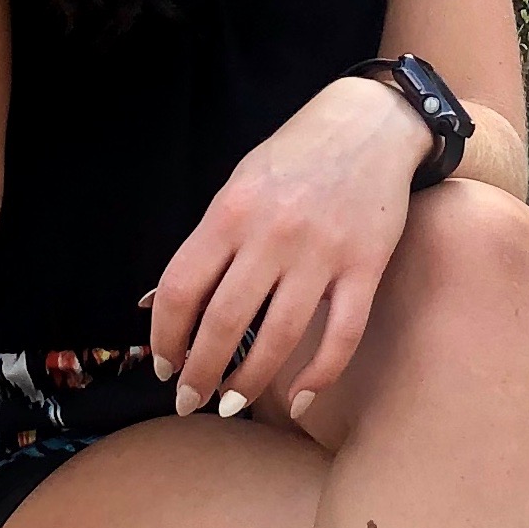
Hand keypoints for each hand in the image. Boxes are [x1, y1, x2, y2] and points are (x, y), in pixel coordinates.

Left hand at [148, 72, 433, 422]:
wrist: (371, 123)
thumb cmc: (295, 158)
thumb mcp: (238, 188)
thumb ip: (206, 246)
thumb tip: (158, 305)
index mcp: (231, 212)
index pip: (180, 290)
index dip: (164, 337)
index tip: (164, 365)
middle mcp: (272, 234)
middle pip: (224, 323)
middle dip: (200, 373)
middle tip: (190, 399)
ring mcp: (322, 253)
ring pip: (278, 338)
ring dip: (248, 383)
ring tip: (230, 404)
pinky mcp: (366, 267)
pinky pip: (341, 336)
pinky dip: (317, 376)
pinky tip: (296, 400)